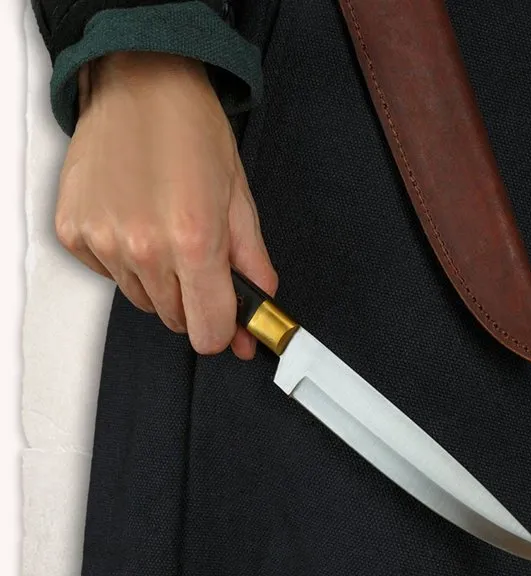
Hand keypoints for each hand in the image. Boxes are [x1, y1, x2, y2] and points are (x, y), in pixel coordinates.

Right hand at [55, 51, 276, 357]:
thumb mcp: (240, 202)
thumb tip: (252, 322)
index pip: (206, 332)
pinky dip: (126, 260)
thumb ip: (252, 269)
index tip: (225, 320)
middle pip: (175, 319)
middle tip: (198, 256)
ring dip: (160, 280)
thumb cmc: (193, 134)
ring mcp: (103, 241)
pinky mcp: (74, 232)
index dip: (221, 331)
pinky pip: (109, 274)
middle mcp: (143, 248)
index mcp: (194, 242)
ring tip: (164, 229)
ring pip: (142, 300)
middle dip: (194, 300)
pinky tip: (134, 221)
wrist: (140, 84)